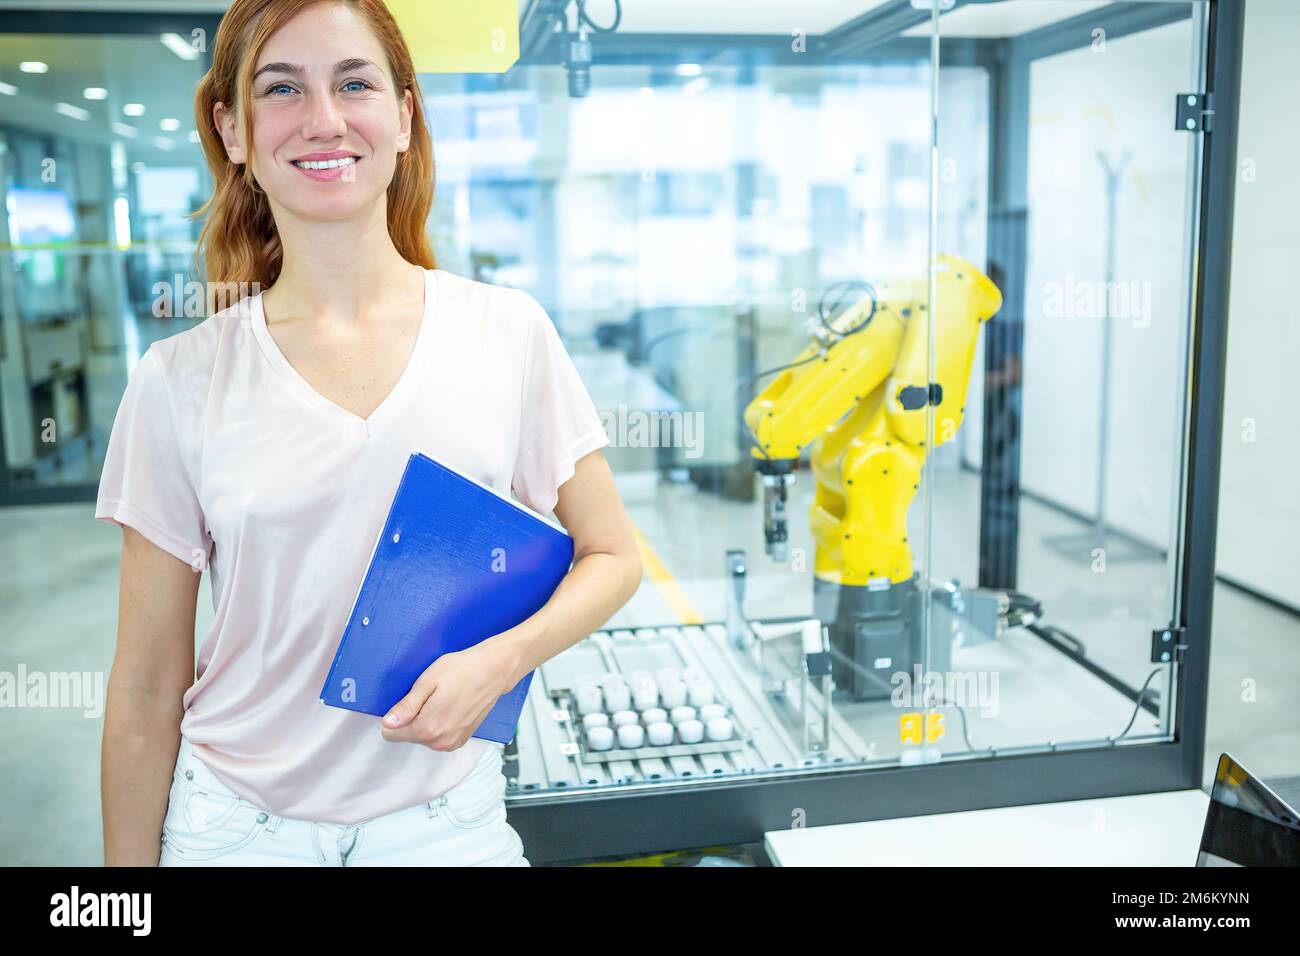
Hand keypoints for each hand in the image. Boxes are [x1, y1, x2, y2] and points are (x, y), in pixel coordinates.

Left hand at [380, 639, 520, 750]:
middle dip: (413, 717)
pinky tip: (451, 705)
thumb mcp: (428, 682)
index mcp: (427, 728)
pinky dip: (440, 723)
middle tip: (430, 695)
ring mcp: (452, 743)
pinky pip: (438, 736)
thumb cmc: (463, 670)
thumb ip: (406, 707)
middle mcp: (440, 741)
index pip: (390, 733)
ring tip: (443, 698)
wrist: (494, 670)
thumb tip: (388, 723)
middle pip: (408, 735)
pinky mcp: (461, 740)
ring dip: (427, 719)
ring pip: (423, 736)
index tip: (410, 700)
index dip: (396, 715)